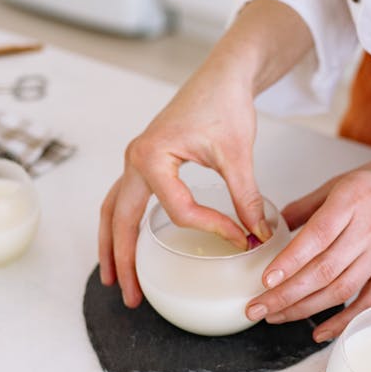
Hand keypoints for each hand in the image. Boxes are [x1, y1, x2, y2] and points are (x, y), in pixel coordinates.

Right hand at [98, 0, 314, 307]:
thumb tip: (258, 234)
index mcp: (153, 156)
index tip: (241, 238)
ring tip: (118, 281)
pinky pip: (123, 199)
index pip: (179, 211)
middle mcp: (135, 159)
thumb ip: (246, 197)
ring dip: (113, 246)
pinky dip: (122, 225)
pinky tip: (131, 245)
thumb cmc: (225, 103)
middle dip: (124, 261)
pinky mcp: (145, 161)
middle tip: (133, 297)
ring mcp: (136, 160)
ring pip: (113, 211)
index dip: (211, 229)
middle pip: (120, 220)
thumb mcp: (238, 154)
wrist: (222, 74)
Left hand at [245, 103, 370, 339]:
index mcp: (351, 200)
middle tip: (256, 308)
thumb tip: (276, 227)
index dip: (290, 260)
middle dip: (285, 295)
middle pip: (323, 271)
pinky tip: (319, 333)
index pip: (317, 236)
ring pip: (340, 290)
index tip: (265, 278)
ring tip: (274, 317)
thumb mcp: (343, 180)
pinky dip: (343, 321)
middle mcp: (367, 230)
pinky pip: (367, 301)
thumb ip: (308, 205)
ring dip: (304, 309)